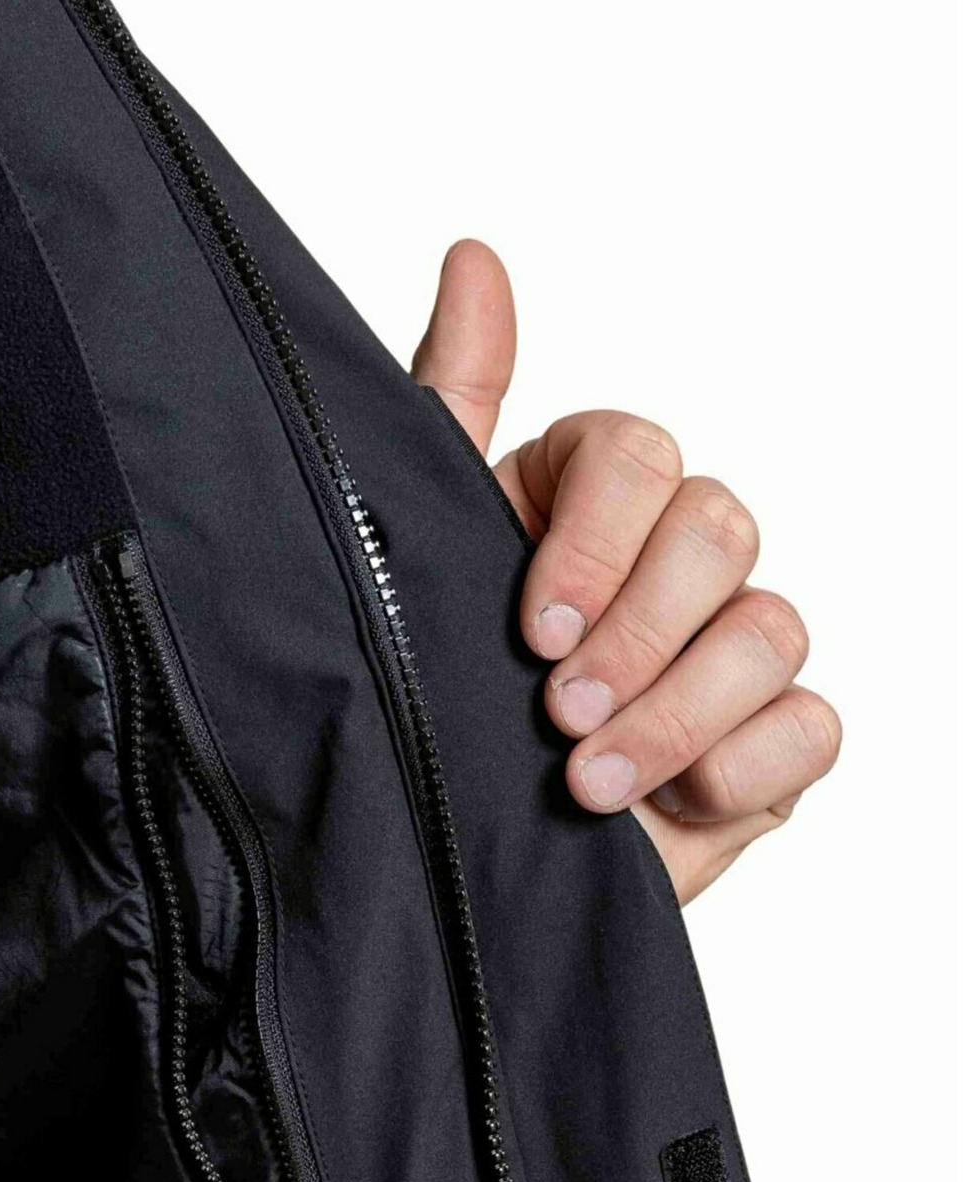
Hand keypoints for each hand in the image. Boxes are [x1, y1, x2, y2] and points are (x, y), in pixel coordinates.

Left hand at [413, 240, 840, 904]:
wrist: (453, 883)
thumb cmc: (430, 714)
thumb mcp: (412, 561)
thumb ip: (447, 409)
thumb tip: (474, 256)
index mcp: (578, 508)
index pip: (634, 454)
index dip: (595, 537)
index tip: (531, 628)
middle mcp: (665, 567)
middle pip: (718, 526)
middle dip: (640, 632)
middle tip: (557, 713)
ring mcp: (725, 655)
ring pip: (771, 626)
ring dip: (678, 711)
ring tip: (587, 785)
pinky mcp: (766, 747)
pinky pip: (812, 725)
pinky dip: (743, 766)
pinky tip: (669, 807)